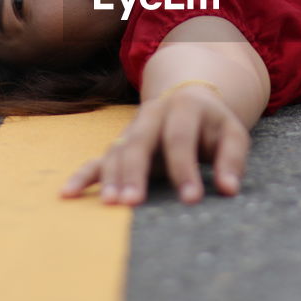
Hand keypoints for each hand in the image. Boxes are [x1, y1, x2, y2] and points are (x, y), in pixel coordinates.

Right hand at [60, 84, 249, 205]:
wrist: (188, 96)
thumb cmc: (213, 124)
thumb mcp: (232, 133)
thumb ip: (232, 159)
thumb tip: (229, 189)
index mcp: (183, 107)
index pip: (180, 139)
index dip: (185, 169)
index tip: (191, 199)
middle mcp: (152, 114)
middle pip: (139, 142)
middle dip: (135, 172)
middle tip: (134, 202)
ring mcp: (132, 129)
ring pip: (117, 151)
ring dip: (111, 177)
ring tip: (112, 204)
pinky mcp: (120, 144)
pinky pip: (98, 159)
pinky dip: (83, 176)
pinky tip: (68, 193)